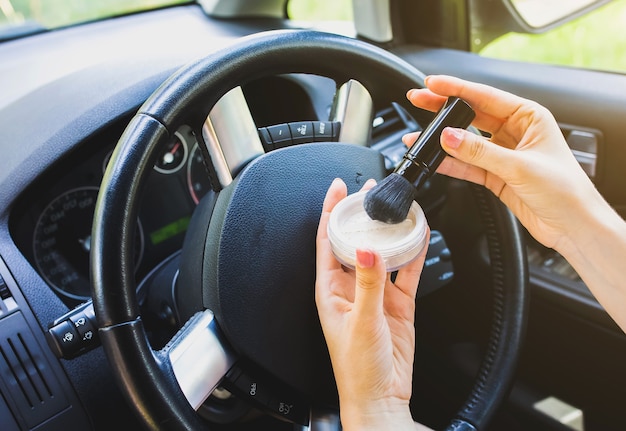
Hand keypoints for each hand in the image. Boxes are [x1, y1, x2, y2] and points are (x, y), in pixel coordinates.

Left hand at [315, 178, 428, 430]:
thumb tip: (365, 250)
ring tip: (394, 207)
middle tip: (370, 190)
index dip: (330, 212)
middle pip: (353, 240)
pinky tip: (420, 236)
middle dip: (360, 214)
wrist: (382, 396)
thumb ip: (367, 285)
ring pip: (381, 252)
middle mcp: (351, 287)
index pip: (327, 240)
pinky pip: (407, 272)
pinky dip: (414, 254)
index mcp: (331, 289)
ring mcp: (375, 294)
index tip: (337, 188)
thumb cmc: (358, 368)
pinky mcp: (397, 304)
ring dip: (387, 231)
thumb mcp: (362, 322)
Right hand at [404, 75, 625, 334]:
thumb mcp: (520, 166)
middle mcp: (515, 132)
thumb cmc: (566, 191)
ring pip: (466, 142)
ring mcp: (503, 155)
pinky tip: (434, 159)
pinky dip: (450, 163)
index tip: (433, 84)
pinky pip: (467, 165)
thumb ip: (480, 152)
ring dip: (442, 140)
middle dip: (444, 109)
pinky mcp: (496, 176)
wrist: (573, 226)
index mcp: (529, 117)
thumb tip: (449, 137)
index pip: (486, 97)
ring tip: (418, 137)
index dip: (457, 89)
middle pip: (472, 116)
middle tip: (419, 100)